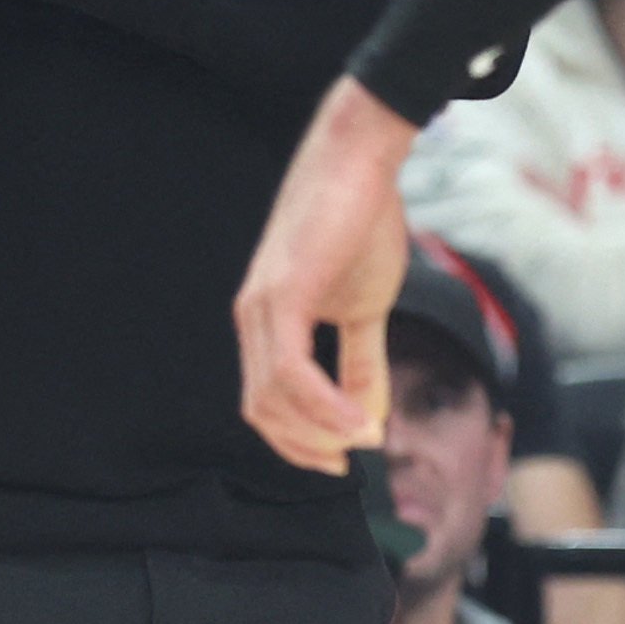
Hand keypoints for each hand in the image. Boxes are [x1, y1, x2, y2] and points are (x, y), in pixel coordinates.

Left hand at [236, 77, 420, 473]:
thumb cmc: (362, 221)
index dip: (298, 441)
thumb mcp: (367, 305)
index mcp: (267, 321)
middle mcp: (253, 318)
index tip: (340, 461)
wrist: (359, 159)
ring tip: (362, 438)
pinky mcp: (282, 295)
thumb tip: (370, 420)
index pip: (266, 403)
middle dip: (305, 447)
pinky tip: (357, 420)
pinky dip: (323, 408)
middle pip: (262, 411)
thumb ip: (363, 363)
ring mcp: (263, 307)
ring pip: (274, 399)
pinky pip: (292, 373)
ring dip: (319, 432)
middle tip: (348, 463)